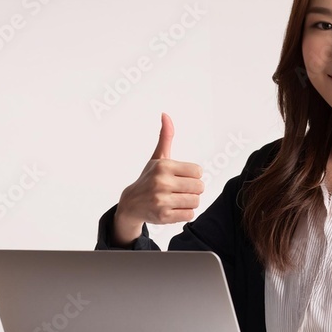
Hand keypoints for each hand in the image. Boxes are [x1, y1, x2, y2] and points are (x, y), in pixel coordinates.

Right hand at [112, 113, 204, 245]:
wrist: (131, 203)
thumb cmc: (149, 178)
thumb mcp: (157, 157)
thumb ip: (166, 137)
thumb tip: (165, 114)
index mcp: (164, 166)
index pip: (198, 171)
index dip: (192, 175)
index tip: (181, 177)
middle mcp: (161, 182)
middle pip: (199, 187)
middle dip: (193, 189)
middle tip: (180, 189)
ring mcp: (162, 201)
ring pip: (196, 201)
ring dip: (189, 201)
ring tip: (177, 199)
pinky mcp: (163, 216)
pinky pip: (189, 214)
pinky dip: (184, 213)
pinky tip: (173, 208)